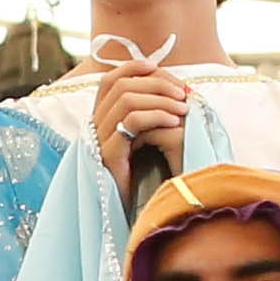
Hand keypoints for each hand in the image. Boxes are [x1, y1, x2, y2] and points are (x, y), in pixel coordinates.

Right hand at [88, 63, 192, 185]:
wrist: (137, 213)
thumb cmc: (147, 176)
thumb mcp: (149, 139)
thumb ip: (151, 114)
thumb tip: (173, 88)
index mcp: (102, 119)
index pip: (110, 80)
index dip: (132, 68)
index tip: (158, 67)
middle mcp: (96, 126)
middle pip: (121, 86)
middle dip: (156, 84)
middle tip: (183, 94)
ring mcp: (99, 140)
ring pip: (126, 99)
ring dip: (160, 98)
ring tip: (183, 108)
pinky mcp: (107, 155)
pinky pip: (130, 122)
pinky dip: (155, 116)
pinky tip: (174, 122)